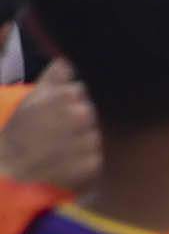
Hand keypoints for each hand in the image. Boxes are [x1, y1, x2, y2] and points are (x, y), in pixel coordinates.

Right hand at [0, 78, 96, 192]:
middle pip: (90, 114)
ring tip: (55, 150)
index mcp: (66, 96)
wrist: (7, 172)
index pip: (80, 93)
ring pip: (93, 135)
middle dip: (75, 123)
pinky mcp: (91, 164)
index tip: (50, 116)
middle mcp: (80, 115)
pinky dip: (82, 163)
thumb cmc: (18, 132)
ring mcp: (87, 139)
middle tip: (52, 135)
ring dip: (80, 142)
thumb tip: (67, 61)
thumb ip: (54, 78)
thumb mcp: (32, 99)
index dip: (65, 104)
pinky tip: (62, 163)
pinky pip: (95, 158)